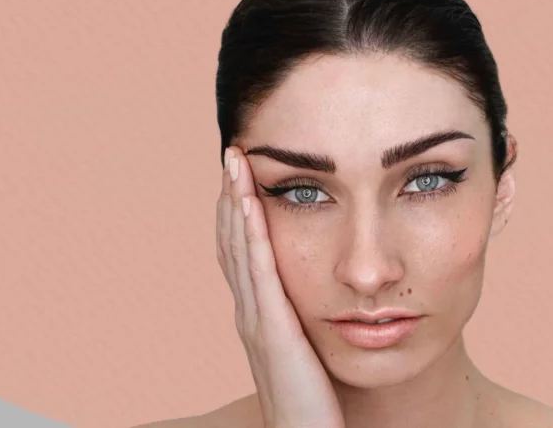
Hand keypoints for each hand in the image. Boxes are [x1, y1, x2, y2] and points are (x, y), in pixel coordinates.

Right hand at [216, 146, 345, 427]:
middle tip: (233, 152)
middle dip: (231, 194)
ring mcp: (256, 319)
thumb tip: (321, 288)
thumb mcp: (308, 347)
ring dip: (234, 201)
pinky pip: (259, 271)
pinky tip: (248, 203)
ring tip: (235, 161)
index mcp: (261, 312)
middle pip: (233, 240)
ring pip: (240, 247)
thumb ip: (306, 317)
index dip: (239, 209)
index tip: (244, 171)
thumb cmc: (314, 400)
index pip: (245, 249)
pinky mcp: (272, 329)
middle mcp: (251, 310)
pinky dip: (250, 233)